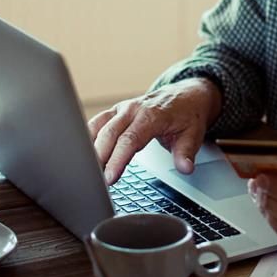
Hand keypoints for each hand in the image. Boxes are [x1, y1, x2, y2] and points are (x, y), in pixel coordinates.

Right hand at [87, 78, 221, 183]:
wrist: (188, 95)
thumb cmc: (188, 114)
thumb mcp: (193, 134)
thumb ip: (186, 152)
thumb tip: (185, 168)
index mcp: (151, 115)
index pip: (130, 139)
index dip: (117, 159)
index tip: (110, 178)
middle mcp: (133, 109)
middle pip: (109, 134)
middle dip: (98, 158)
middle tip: (93, 181)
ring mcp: (122, 109)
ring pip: (98, 126)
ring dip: (89, 147)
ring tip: (84, 170)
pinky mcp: (116, 112)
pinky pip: (97, 123)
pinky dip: (87, 137)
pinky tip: (83, 154)